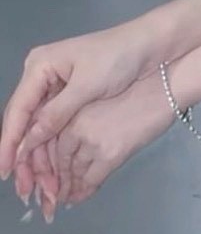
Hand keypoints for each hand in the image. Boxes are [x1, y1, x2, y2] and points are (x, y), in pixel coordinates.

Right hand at [1, 21, 154, 182]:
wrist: (153, 44)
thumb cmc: (120, 58)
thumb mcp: (87, 86)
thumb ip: (56, 114)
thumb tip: (27, 143)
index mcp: (40, 67)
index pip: (17, 111)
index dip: (9, 143)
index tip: (4, 171)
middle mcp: (42, 78)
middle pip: (25, 123)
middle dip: (24, 158)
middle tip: (25, 190)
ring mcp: (57, 88)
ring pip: (40, 129)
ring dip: (39, 158)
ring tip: (39, 188)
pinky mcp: (73, 98)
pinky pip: (56, 126)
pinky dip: (54, 148)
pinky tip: (53, 171)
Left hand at [51, 73, 175, 210]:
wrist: (163, 88)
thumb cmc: (138, 87)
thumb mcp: (100, 98)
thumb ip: (82, 118)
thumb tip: (73, 143)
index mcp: (71, 111)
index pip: (48, 143)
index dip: (45, 162)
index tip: (43, 174)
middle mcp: (76, 128)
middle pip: (58, 160)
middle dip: (53, 180)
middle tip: (50, 193)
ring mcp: (92, 142)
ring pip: (73, 172)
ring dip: (68, 188)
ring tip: (64, 198)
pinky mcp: (111, 154)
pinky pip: (91, 179)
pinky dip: (83, 191)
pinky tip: (79, 197)